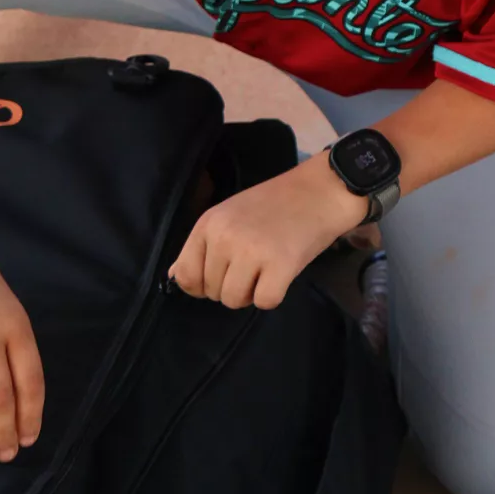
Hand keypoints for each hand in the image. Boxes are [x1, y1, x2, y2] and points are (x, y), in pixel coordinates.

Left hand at [168, 152, 367, 309]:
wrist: (319, 191)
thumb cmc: (273, 204)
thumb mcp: (228, 216)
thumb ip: (201, 247)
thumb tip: (175, 278)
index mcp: (208, 224)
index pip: (184, 275)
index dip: (200, 286)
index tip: (220, 277)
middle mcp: (224, 237)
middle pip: (212, 291)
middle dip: (231, 286)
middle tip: (253, 265)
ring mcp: (252, 251)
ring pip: (234, 300)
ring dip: (250, 294)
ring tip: (265, 270)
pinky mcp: (281, 265)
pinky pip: (264, 302)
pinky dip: (273, 296)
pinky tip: (280, 274)